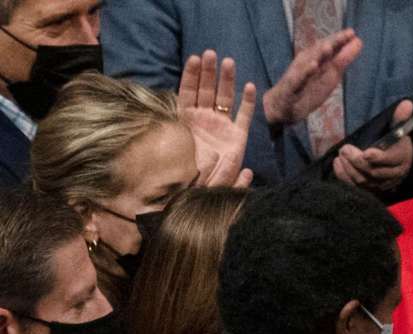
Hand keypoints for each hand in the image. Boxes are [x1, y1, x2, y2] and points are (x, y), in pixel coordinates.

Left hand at [178, 51, 255, 186]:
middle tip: (211, 54)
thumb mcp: (169, 151)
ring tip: (228, 62)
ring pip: (225, 98)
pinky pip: (244, 116)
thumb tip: (156, 117)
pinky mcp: (238, 138)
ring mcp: (222, 127)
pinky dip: (248, 102)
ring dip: (227, 80)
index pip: (188, 92)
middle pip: (207, 90)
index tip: (194, 59)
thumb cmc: (183, 174)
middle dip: (209, 72)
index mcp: (186, 120)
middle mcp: (204, 120)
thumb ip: (168, 135)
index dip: (191, 76)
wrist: (202, 193)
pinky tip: (249, 86)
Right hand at [263, 29, 361, 127]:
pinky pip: (298, 79)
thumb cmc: (308, 89)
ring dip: (318, 54)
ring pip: (308, 61)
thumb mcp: (330, 75)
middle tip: (345, 35)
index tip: (352, 33)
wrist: (283, 106)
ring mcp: (298, 74)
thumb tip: (359, 42)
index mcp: (317, 59)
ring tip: (328, 47)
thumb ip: (343, 59)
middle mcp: (307, 63)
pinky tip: (313, 66)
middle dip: (332, 42)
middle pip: (320, 50)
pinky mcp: (291, 87)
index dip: (340, 40)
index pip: (329, 47)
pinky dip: (305, 72)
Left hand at [333, 100, 412, 191]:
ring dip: (350, 168)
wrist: (398, 160)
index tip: (366, 153)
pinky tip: (337, 163)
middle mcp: (393, 174)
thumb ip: (400, 118)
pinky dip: (345, 176)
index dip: (378, 157)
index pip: (391, 160)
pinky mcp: (370, 188)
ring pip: (364, 180)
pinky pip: (356, 186)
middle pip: (374, 171)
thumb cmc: (396, 142)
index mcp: (402, 158)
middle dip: (358, 161)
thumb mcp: (399, 129)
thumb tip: (406, 103)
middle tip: (345, 149)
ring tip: (341, 154)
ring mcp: (381, 184)